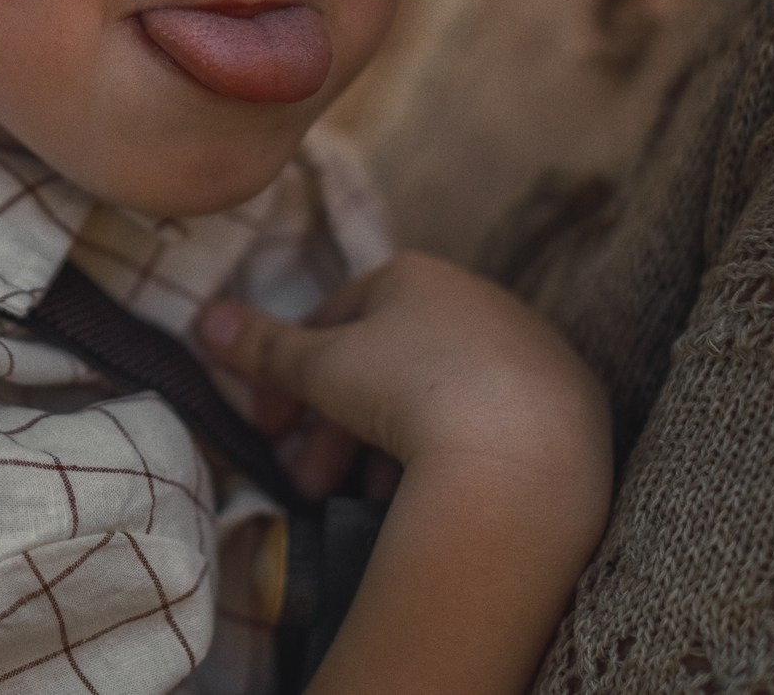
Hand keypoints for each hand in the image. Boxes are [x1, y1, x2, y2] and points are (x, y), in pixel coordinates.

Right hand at [200, 251, 608, 490]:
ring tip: (359, 499)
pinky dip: (446, 456)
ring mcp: (529, 351)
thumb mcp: (318, 368)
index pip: (334, 319)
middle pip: (383, 365)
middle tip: (309, 484)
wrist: (524, 452)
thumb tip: (205, 319)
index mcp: (415, 274)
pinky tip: (424, 497)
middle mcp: (477, 298)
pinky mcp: (568, 404)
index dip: (292, 377)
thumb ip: (261, 346)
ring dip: (382, 449)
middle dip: (335, 428)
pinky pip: (487, 425)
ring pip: (433, 399)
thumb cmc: (409, 390)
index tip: (272, 430)